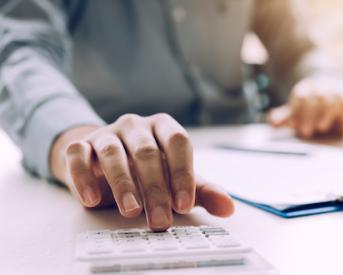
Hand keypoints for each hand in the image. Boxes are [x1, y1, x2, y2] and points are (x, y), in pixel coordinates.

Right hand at [50, 113, 233, 230]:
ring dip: (123, 184)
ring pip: (113, 153)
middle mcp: (136, 126)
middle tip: (161, 220)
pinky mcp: (81, 146)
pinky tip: (92, 200)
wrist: (105, 162)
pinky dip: (82, 177)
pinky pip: (77, 155)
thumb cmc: (148, 170)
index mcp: (163, 127)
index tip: (185, 205)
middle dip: (156, 189)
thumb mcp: (177, 179)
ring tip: (132, 211)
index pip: (178, 142)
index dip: (183, 173)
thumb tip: (228, 208)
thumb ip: (202, 191)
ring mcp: (107, 134)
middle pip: (147, 152)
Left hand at [268, 76, 342, 138]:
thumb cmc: (310, 105)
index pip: (301, 96)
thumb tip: (272, 121)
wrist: (332, 87)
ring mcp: (339, 93)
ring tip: (321, 127)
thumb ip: (284, 117)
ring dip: (328, 113)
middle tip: (304, 132)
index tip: (292, 124)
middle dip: (310, 114)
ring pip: (335, 99)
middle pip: (317, 97)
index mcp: (307, 89)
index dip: (296, 111)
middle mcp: (323, 88)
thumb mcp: (295, 109)